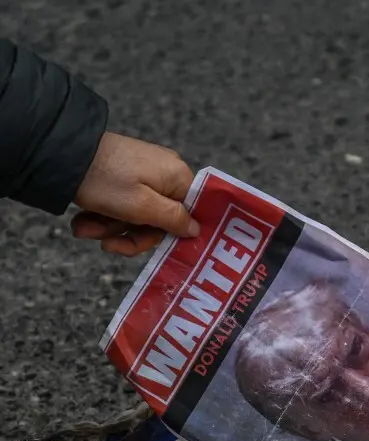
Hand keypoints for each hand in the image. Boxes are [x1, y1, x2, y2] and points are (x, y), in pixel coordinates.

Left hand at [71, 132, 199, 255]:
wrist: (59, 152)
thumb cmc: (105, 180)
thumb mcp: (142, 206)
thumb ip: (174, 220)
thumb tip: (198, 229)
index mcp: (177, 177)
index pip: (187, 215)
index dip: (169, 236)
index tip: (150, 250)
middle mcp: (165, 171)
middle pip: (159, 218)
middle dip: (129, 235)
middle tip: (106, 244)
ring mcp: (142, 171)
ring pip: (135, 214)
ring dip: (110, 228)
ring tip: (84, 230)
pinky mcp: (122, 172)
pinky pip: (121, 202)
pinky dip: (103, 215)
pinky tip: (84, 220)